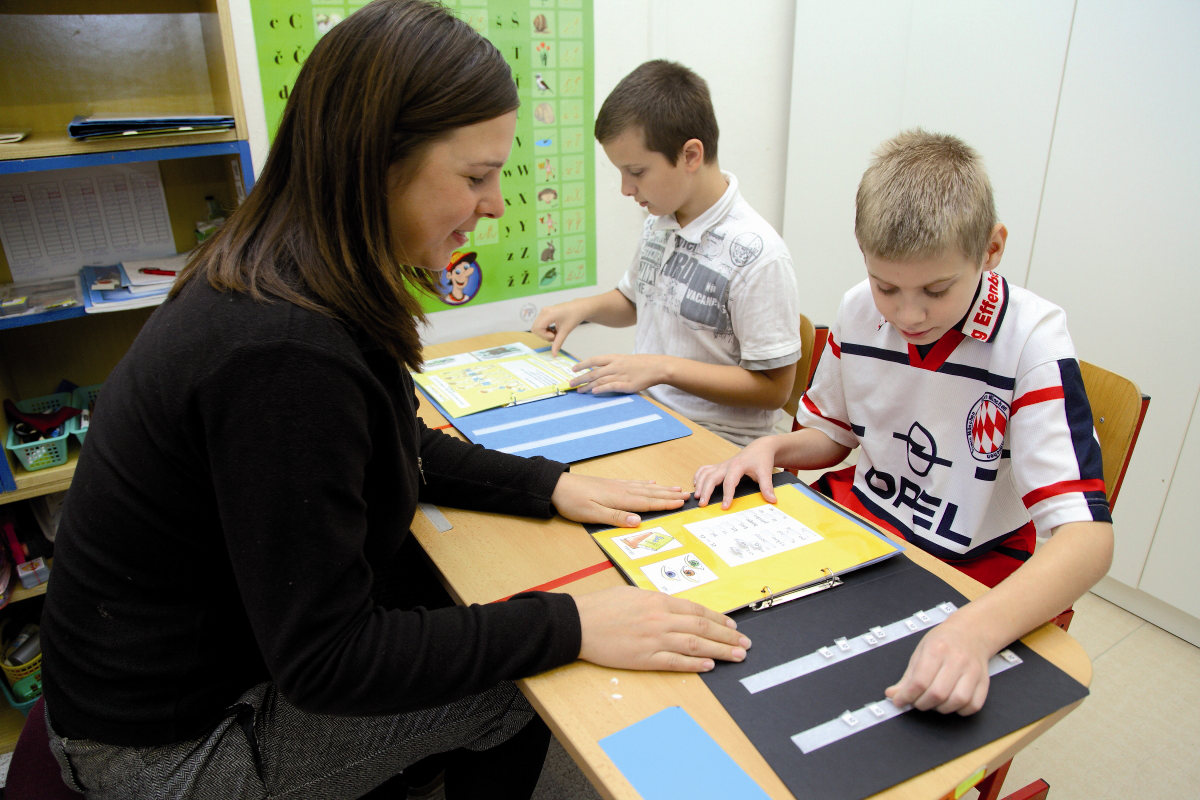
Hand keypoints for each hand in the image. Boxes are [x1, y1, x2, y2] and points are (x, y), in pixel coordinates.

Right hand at [532, 302, 586, 355]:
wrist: (579, 308)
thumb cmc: (574, 316)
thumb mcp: (566, 330)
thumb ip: (558, 342)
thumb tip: (554, 355)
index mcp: (548, 313)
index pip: (537, 328)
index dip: (544, 335)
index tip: (555, 336)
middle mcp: (544, 311)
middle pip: (535, 328)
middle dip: (544, 336)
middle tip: (555, 336)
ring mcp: (544, 311)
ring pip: (536, 327)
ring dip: (544, 334)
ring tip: (555, 333)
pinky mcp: (545, 313)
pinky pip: (540, 325)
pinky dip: (545, 331)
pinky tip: (554, 331)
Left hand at [551, 472, 690, 527]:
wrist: (557, 486)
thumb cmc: (573, 502)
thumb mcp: (592, 514)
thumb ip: (615, 517)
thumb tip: (638, 521)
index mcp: (620, 499)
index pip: (648, 503)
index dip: (666, 503)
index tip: (682, 502)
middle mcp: (622, 490)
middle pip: (651, 494)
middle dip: (670, 495)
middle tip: (688, 495)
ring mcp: (617, 486)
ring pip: (645, 488)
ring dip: (662, 489)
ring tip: (676, 488)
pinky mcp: (611, 485)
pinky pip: (634, 484)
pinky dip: (646, 484)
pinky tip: (651, 483)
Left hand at [569, 353, 665, 394]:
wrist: (657, 367)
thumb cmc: (642, 364)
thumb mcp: (625, 360)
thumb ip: (612, 364)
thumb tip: (599, 370)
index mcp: (615, 358)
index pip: (594, 360)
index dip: (582, 364)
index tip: (573, 369)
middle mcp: (615, 366)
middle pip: (594, 372)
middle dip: (581, 378)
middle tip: (571, 383)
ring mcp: (621, 375)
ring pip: (599, 380)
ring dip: (588, 386)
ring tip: (579, 391)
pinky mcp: (626, 385)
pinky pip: (611, 386)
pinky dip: (601, 389)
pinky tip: (593, 391)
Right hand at [574, 586, 750, 671]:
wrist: (579, 622)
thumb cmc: (601, 606)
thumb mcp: (632, 594)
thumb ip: (656, 602)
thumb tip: (674, 609)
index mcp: (658, 601)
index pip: (697, 610)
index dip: (719, 619)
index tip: (733, 626)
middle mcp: (661, 619)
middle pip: (702, 628)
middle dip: (728, 636)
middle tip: (745, 643)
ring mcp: (654, 639)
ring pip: (695, 645)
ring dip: (720, 651)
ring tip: (737, 656)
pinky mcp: (644, 658)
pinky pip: (675, 662)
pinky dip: (694, 664)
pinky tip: (709, 665)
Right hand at [693, 436, 781, 508]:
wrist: (759, 448)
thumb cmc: (761, 459)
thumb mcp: (766, 472)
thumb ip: (767, 486)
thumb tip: (772, 500)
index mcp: (737, 466)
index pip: (729, 482)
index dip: (727, 495)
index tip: (724, 506)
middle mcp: (726, 465)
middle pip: (712, 478)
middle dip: (706, 491)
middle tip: (703, 504)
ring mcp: (721, 465)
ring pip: (705, 473)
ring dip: (700, 484)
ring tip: (697, 496)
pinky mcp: (720, 466)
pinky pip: (705, 469)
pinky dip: (699, 476)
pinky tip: (696, 484)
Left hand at [885, 617, 992, 714]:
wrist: (971, 633)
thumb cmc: (943, 641)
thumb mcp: (920, 652)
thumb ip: (907, 676)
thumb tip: (893, 695)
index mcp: (937, 649)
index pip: (919, 681)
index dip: (906, 696)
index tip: (899, 701)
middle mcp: (957, 660)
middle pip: (938, 693)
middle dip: (922, 704)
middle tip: (916, 701)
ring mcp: (973, 671)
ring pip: (957, 701)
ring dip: (941, 708)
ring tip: (933, 702)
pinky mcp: (984, 681)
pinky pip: (973, 705)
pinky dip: (960, 710)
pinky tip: (951, 703)